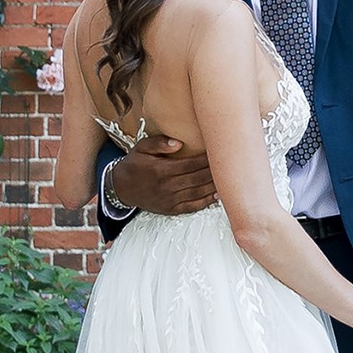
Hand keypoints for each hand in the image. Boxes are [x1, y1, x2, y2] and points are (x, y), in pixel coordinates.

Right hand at [105, 142, 219, 219]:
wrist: (121, 188)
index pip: (191, 164)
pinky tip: (217, 196)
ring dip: (214, 187)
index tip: (219, 151)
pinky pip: (192, 206)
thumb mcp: (141, 148)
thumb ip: (159, 143)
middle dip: (214, 172)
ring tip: (230, 179)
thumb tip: (179, 144)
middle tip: (231, 164)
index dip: (207, 159)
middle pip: (197, 179)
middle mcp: (167, 186)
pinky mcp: (170, 209)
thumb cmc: (134, 164)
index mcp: (161, 170)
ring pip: (197, 193)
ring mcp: (169, 200)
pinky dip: (206, 202)